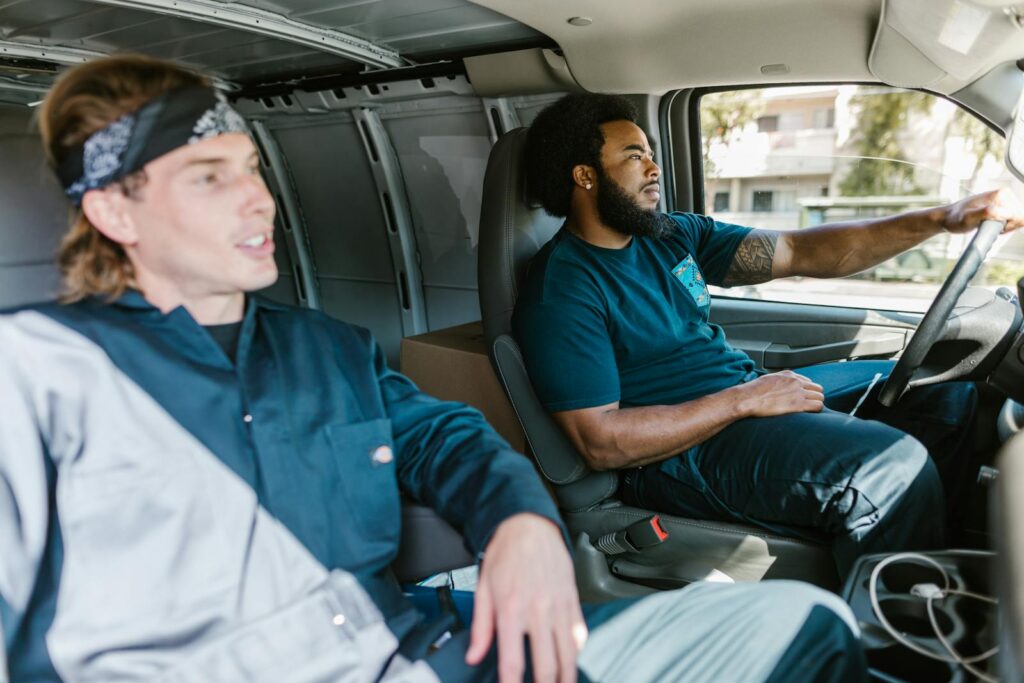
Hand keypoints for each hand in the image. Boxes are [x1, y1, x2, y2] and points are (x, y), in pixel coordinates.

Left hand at [465, 513, 586, 682]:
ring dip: (566, 677)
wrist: (529, 525)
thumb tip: (473, 655)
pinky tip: (570, 661)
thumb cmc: (505, 554)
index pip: (513, 661)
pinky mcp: (573, 600)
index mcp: (511, 609)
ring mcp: (559, 606)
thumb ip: (480, 627)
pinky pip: (579, 633)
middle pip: (547, 665)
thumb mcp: (483, 588)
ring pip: (568, 654)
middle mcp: (538, 610)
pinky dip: (576, 652)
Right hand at [733, 370, 823, 417]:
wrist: (748, 399)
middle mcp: (796, 381)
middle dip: (814, 397)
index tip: (803, 398)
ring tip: (808, 411)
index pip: (808, 381)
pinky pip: (818, 406)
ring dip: (816, 403)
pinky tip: (810, 414)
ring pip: (820, 397)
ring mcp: (798, 392)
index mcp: (788, 375)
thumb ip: (779, 381)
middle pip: (817, 388)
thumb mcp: (768, 379)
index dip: (807, 391)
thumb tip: (780, 386)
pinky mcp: (798, 404)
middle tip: (808, 405)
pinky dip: (816, 410)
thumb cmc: (753, 391)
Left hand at [941, 189, 1023, 234]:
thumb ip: (987, 213)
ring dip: (1004, 227)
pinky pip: (1011, 220)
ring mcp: (1003, 201)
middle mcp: (1004, 195)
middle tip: (987, 226)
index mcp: (1001, 194)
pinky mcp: (1001, 207)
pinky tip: (990, 225)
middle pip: (1018, 217)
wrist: (948, 218)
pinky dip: (1002, 227)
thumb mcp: (969, 217)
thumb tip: (1002, 211)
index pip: (1018, 215)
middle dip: (1006, 226)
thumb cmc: (956, 218)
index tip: (991, 227)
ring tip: (987, 225)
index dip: (1006, 227)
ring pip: (1016, 220)